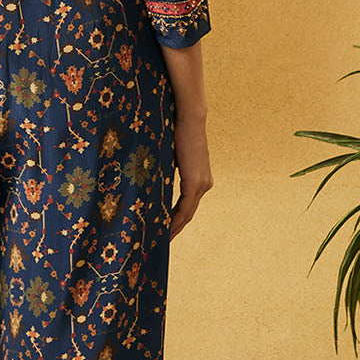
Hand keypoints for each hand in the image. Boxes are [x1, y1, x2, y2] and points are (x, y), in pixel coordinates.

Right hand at [169, 110, 212, 238]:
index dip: (177, 219)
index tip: (165, 229)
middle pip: (189, 213)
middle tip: (162, 241)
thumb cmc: (178, 131)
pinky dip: (175, 219)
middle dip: (176, 228)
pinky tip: (166, 228)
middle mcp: (205, 184)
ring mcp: (202, 184)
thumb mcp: (173, 155)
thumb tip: (154, 175)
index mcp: (201, 179)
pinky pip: (185, 207)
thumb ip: (170, 169)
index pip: (189, 205)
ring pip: (188, 213)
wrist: (190, 118)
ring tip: (162, 239)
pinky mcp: (195, 182)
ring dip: (175, 227)